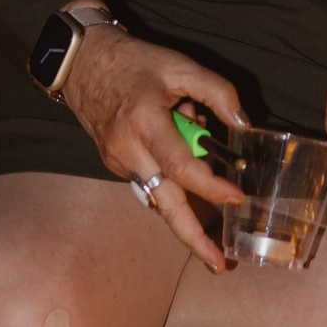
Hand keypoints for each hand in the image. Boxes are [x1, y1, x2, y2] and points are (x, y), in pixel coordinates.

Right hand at [54, 12, 249, 270]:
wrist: (81, 64)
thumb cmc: (135, 62)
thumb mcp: (180, 66)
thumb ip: (218, 92)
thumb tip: (244, 124)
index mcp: (145, 121)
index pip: (180, 167)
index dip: (210, 187)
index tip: (237, 197)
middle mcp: (128, 149)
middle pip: (165, 204)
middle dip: (193, 238)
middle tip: (218, 265)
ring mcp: (118, 162)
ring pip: (161, 195)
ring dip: (187, 196)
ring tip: (204, 165)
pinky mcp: (115, 166)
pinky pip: (152, 181)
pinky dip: (170, 175)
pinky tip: (176, 146)